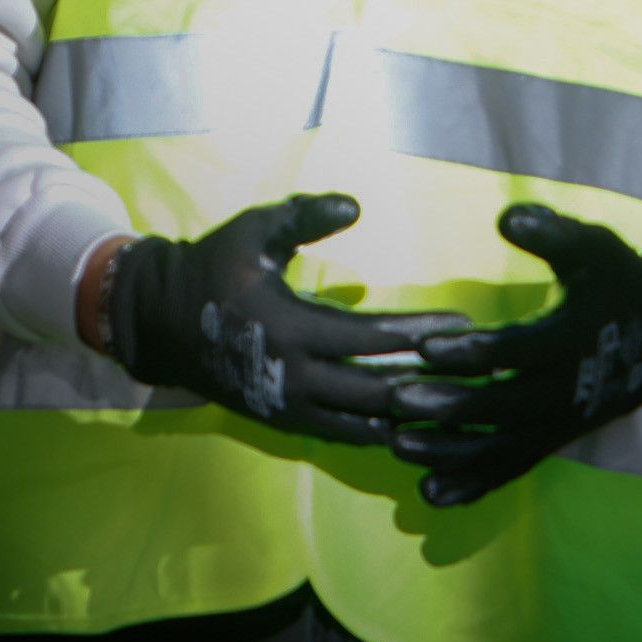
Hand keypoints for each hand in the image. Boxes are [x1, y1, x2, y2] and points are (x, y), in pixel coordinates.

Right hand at [97, 194, 467, 445]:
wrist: (159, 322)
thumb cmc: (214, 266)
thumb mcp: (255, 230)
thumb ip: (305, 215)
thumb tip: (355, 205)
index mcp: (286, 329)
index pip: (368, 339)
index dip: (419, 335)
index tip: (465, 327)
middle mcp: (290, 378)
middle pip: (375, 393)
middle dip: (431, 386)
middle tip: (482, 375)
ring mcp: (286, 408)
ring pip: (362, 425)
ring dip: (412, 418)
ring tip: (463, 410)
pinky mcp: (283, 422)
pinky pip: (342, 435)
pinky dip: (381, 433)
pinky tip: (420, 429)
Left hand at [388, 204, 641, 508]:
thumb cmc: (616, 283)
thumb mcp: (594, 248)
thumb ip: (552, 233)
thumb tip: (506, 217)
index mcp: (574, 338)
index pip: (518, 351)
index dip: (473, 351)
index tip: (427, 345)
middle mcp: (567, 390)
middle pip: (502, 406)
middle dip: (449, 405)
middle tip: (396, 399)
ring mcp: (558, 423)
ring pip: (500, 448)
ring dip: (449, 451)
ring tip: (397, 445)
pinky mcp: (551, 441)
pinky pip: (510, 470)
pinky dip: (471, 485)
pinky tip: (429, 494)